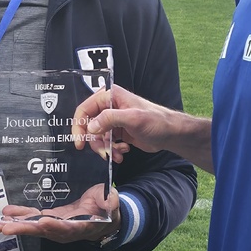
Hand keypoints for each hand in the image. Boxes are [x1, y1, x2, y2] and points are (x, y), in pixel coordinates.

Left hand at [0, 185, 120, 243]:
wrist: (102, 217)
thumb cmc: (107, 208)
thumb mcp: (112, 203)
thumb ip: (110, 202)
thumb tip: (111, 199)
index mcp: (81, 226)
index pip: (66, 228)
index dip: (55, 226)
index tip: (42, 222)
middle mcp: (64, 230)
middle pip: (43, 231)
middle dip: (24, 229)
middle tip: (6, 228)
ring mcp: (55, 226)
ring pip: (34, 227)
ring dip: (16, 225)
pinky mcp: (50, 220)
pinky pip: (33, 220)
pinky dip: (20, 217)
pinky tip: (7, 214)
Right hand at [72, 84, 213, 171]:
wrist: (171, 134)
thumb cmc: (156, 121)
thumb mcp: (132, 118)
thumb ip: (109, 119)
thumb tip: (90, 127)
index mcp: (110, 96)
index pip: (85, 109)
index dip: (79, 126)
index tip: (80, 142)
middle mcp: (109, 107)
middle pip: (89, 126)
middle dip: (95, 142)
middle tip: (105, 153)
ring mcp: (113, 120)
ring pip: (97, 137)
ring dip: (105, 149)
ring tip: (118, 154)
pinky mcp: (118, 132)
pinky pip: (106, 143)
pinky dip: (112, 150)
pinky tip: (123, 152)